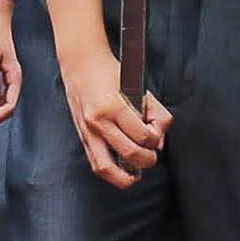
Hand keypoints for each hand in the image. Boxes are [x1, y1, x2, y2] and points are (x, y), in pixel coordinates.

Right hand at [63, 43, 170, 185]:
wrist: (80, 64)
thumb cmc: (110, 73)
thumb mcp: (139, 88)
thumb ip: (156, 113)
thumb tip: (159, 142)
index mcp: (113, 106)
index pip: (142, 136)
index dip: (155, 140)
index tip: (157, 136)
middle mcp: (97, 121)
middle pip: (129, 154)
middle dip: (146, 159)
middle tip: (151, 155)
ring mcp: (87, 131)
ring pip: (107, 168)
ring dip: (126, 176)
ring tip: (136, 172)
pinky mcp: (82, 137)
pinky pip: (96, 164)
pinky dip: (111, 172)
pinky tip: (121, 170)